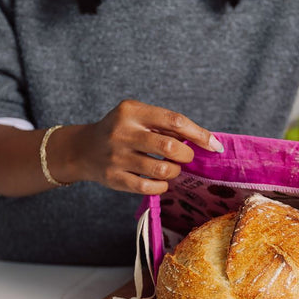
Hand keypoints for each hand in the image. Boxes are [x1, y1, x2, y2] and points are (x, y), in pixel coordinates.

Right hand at [71, 99, 223, 194]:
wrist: (83, 149)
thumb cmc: (122, 131)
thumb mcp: (138, 117)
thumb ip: (166, 125)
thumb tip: (206, 140)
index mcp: (132, 111)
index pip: (174, 120)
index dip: (199, 134)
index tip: (215, 146)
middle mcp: (122, 132)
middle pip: (169, 146)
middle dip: (186, 156)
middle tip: (186, 158)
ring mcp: (116, 156)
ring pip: (161, 169)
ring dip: (175, 171)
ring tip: (172, 169)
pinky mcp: (113, 177)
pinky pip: (149, 187)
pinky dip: (162, 186)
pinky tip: (161, 182)